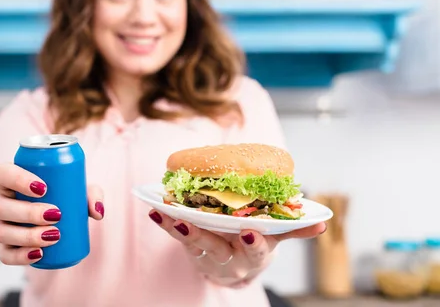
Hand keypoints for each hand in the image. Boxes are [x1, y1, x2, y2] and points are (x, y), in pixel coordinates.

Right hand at [0, 163, 104, 264]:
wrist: (32, 216)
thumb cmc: (52, 194)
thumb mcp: (68, 186)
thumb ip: (88, 193)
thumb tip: (97, 211)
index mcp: (5, 179)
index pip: (3, 173)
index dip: (19, 179)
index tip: (44, 187)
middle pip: (2, 206)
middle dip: (29, 212)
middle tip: (56, 214)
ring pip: (2, 232)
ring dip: (28, 236)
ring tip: (54, 236)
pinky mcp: (1, 247)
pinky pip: (4, 255)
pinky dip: (21, 256)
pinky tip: (39, 254)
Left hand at [149, 209, 325, 287]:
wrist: (232, 268)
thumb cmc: (254, 245)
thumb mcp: (275, 240)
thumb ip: (294, 229)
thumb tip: (323, 222)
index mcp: (253, 256)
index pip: (255, 252)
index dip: (253, 244)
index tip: (250, 233)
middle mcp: (229, 259)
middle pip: (217, 249)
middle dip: (205, 237)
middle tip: (191, 223)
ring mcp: (207, 255)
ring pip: (192, 243)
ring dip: (178, 228)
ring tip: (166, 213)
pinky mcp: (190, 249)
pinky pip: (177, 236)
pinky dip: (166, 223)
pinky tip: (155, 209)